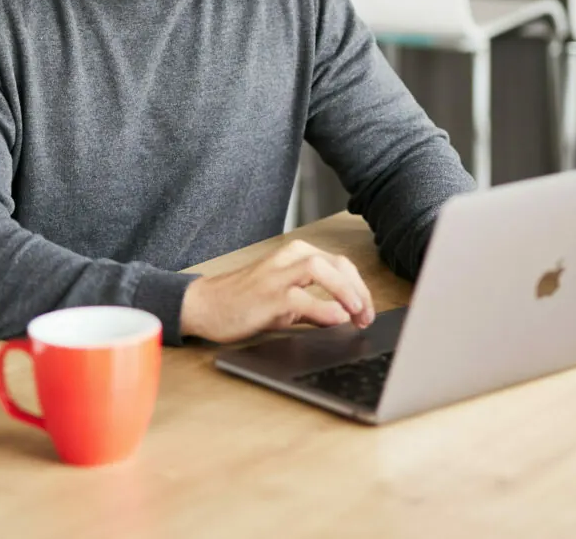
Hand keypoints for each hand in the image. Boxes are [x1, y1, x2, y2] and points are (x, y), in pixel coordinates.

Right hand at [180, 239, 375, 341]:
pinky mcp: (267, 293)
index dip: (361, 287)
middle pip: (337, 264)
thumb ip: (316, 307)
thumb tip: (346, 317)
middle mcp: (289, 257)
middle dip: (359, 291)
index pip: (341, 264)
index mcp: (297, 254)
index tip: (368, 312)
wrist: (206, 306)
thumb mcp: (288, 302)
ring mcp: (277, 274)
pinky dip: (323, 308)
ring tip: (357, 313)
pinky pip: (300, 296)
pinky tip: (336, 320)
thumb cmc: (247, 302)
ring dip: (346, 291)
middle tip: (368, 317)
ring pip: (321, 269)